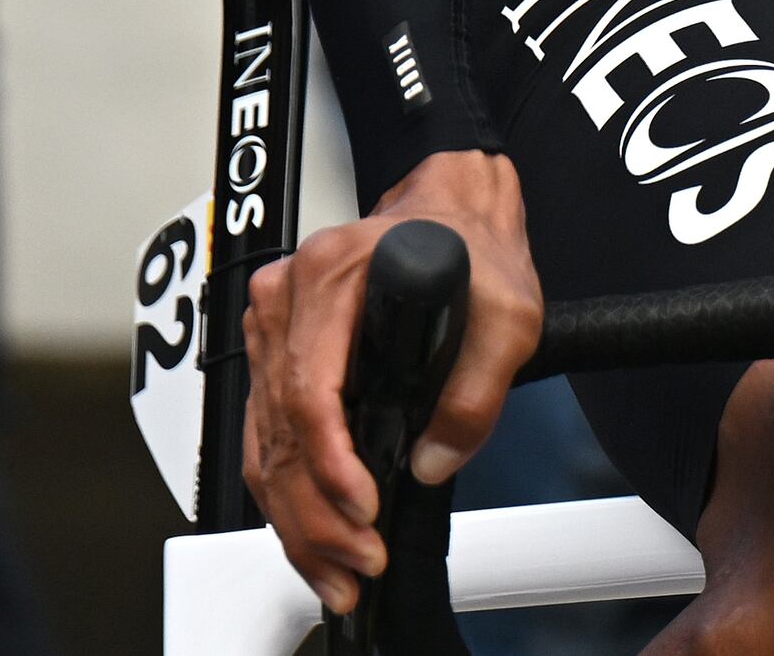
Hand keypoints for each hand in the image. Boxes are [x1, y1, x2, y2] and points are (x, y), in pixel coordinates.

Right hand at [246, 148, 543, 611]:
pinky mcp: (277, 352)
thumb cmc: (471, 241)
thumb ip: (475, 390)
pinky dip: (286, 494)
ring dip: (296, 519)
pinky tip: (311, 534)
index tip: (365, 506)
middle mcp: (287, 297)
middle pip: (281, 431)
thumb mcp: (507, 311)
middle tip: (359, 562)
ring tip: (338, 568)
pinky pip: (267, 436)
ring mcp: (275, 325)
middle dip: (317, 513)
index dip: (333, 463)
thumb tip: (432, 461)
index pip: (310, 389)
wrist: (452, 205)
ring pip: (266, 444)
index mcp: (333, 274)